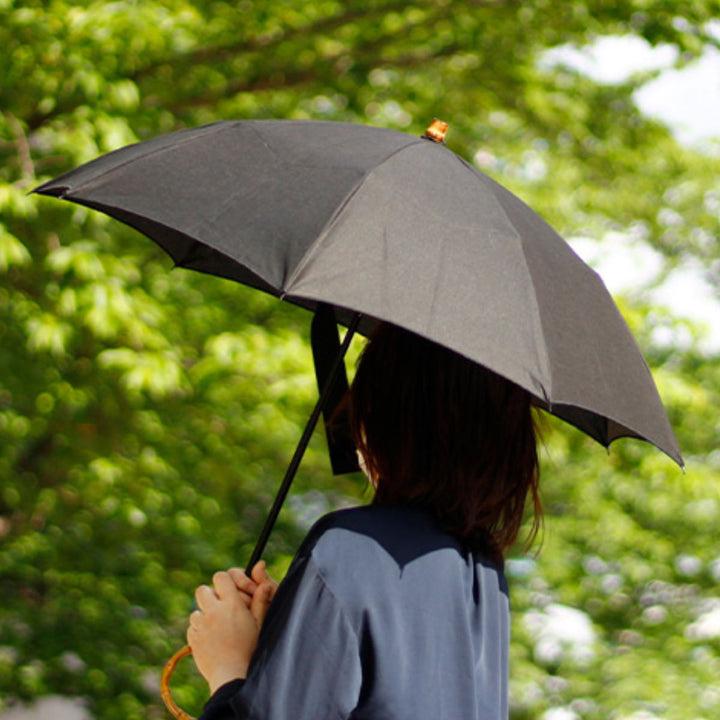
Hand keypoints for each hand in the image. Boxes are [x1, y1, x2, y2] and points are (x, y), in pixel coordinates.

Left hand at [187, 562, 277, 693]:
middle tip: (220, 607)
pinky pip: (192, 626)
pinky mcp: (192, 638)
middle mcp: (214, 611)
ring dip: (205, 614)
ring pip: (196, 610)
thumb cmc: (250, 647)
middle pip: (203, 589)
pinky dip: (199, 629)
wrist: (232, 675)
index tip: (229, 590)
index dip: (224, 581)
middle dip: (211, 595)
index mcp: (232, 604)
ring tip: (218, 627)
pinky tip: (211, 639)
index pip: (221, 577)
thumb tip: (264, 576)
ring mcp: (201, 625)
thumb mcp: (259, 621)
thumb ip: (260, 598)